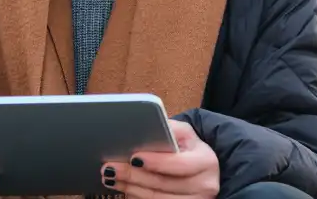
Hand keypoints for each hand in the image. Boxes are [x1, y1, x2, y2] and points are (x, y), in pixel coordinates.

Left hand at [101, 119, 218, 198]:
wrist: (203, 171)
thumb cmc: (190, 150)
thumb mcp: (185, 134)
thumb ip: (169, 128)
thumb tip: (145, 125)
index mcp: (206, 161)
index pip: (179, 164)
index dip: (156, 162)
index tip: (134, 157)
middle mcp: (204, 185)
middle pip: (163, 184)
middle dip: (133, 176)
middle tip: (110, 168)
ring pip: (157, 198)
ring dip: (130, 189)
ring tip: (112, 178)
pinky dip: (136, 198)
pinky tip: (125, 190)